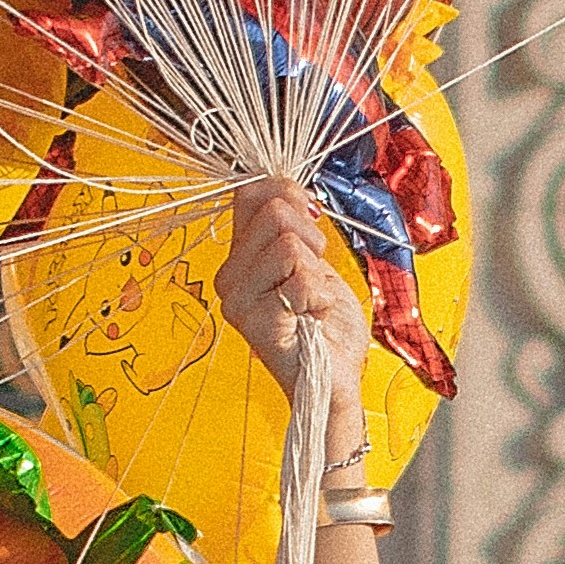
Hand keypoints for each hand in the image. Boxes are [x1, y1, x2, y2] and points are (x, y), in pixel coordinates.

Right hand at [213, 177, 371, 467]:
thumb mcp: (312, 260)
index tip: (311, 220)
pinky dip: (320, 295)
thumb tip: (287, 187)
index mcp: (240, 256)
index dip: (289, 193)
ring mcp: (237, 300)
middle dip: (311, 237)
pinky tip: (313, 318)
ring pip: (288, 242)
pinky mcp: (254, 321)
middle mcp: (229, 277)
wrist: (335, 376)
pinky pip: (299, 277)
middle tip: (314, 277)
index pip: (250, 192)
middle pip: (274, 211)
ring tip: (312, 301)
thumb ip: (293, 224)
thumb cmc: (326, 324)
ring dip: (316, 271)